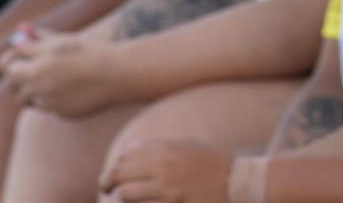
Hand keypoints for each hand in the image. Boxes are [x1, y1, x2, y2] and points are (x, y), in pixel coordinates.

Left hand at [1, 30, 121, 116]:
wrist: (118, 74)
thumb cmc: (88, 52)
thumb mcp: (58, 41)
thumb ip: (33, 43)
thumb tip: (17, 41)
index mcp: (33, 72)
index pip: (5, 67)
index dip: (11, 57)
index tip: (22, 52)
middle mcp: (38, 92)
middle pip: (15, 86)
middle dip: (22, 75)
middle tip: (38, 63)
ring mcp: (51, 106)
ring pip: (32, 99)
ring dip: (37, 89)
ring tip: (57, 75)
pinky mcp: (64, 114)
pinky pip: (50, 106)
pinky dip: (55, 97)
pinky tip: (74, 85)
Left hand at [99, 139, 231, 202]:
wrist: (237, 180)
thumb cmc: (211, 163)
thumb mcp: (186, 145)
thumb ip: (158, 146)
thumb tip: (129, 150)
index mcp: (165, 148)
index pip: (126, 157)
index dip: (116, 167)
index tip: (115, 176)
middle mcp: (163, 165)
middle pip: (120, 173)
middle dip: (108, 182)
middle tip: (105, 188)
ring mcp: (167, 187)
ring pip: (126, 193)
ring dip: (121, 197)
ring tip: (123, 198)